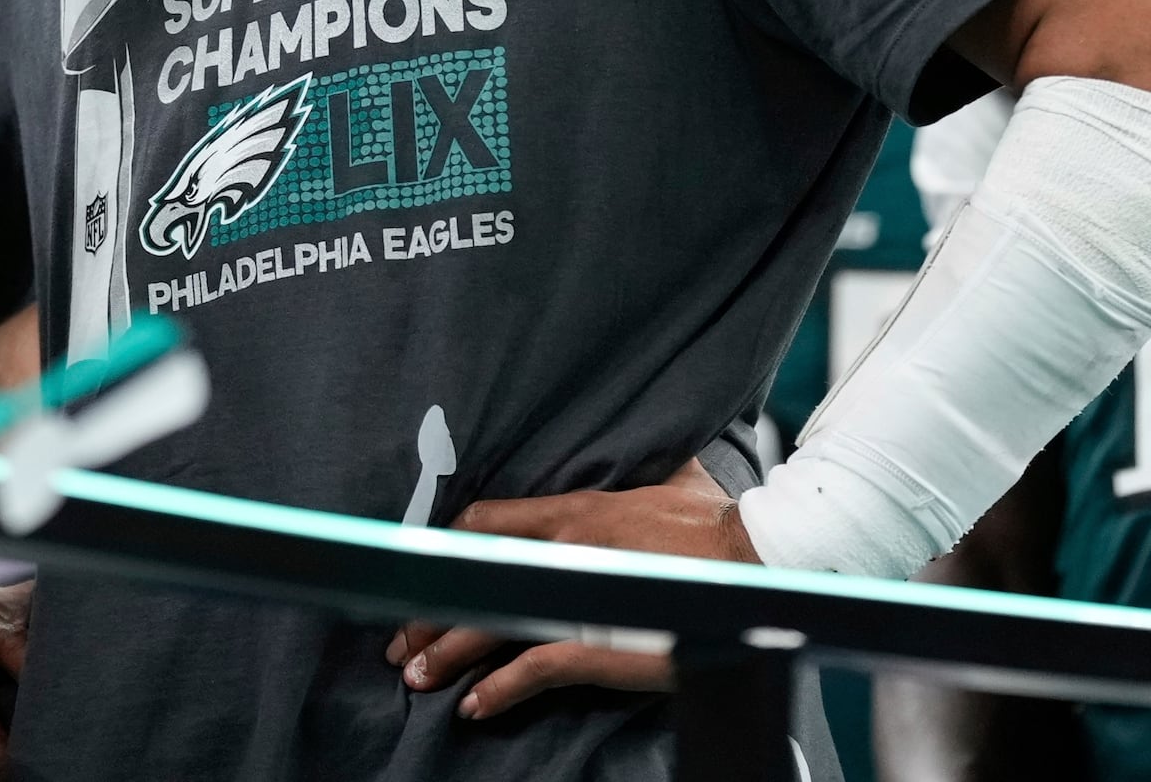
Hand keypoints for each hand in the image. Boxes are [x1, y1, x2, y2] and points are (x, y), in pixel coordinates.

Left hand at [388, 458, 756, 722]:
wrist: (752, 560)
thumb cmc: (716, 520)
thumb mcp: (674, 479)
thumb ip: (651, 467)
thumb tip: (659, 444)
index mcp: (578, 510)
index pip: (491, 522)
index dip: (450, 545)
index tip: (424, 566)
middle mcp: (565, 550)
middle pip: (477, 579)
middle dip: (430, 612)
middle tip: (399, 639)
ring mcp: (576, 598)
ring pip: (491, 626)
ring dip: (447, 653)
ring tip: (415, 676)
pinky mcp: (596, 644)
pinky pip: (533, 669)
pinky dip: (499, 690)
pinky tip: (474, 706)